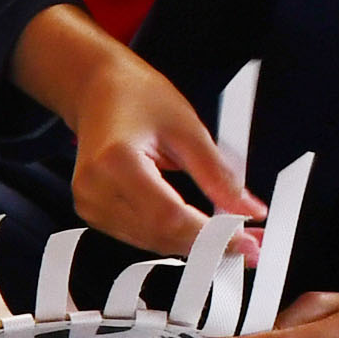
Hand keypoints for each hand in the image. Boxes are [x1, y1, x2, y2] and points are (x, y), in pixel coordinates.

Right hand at [11, 5, 262, 260]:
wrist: (97, 91)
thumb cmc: (137, 98)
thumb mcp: (187, 128)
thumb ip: (218, 174)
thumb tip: (249, 210)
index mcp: (116, 161)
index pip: (168, 216)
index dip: (210, 235)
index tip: (245, 242)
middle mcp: (95, 188)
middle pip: (159, 235)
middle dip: (208, 245)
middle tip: (249, 244)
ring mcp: (89, 203)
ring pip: (151, 243)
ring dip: (194, 246)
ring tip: (232, 238)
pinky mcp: (93, 212)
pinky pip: (140, 237)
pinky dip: (173, 237)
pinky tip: (199, 232)